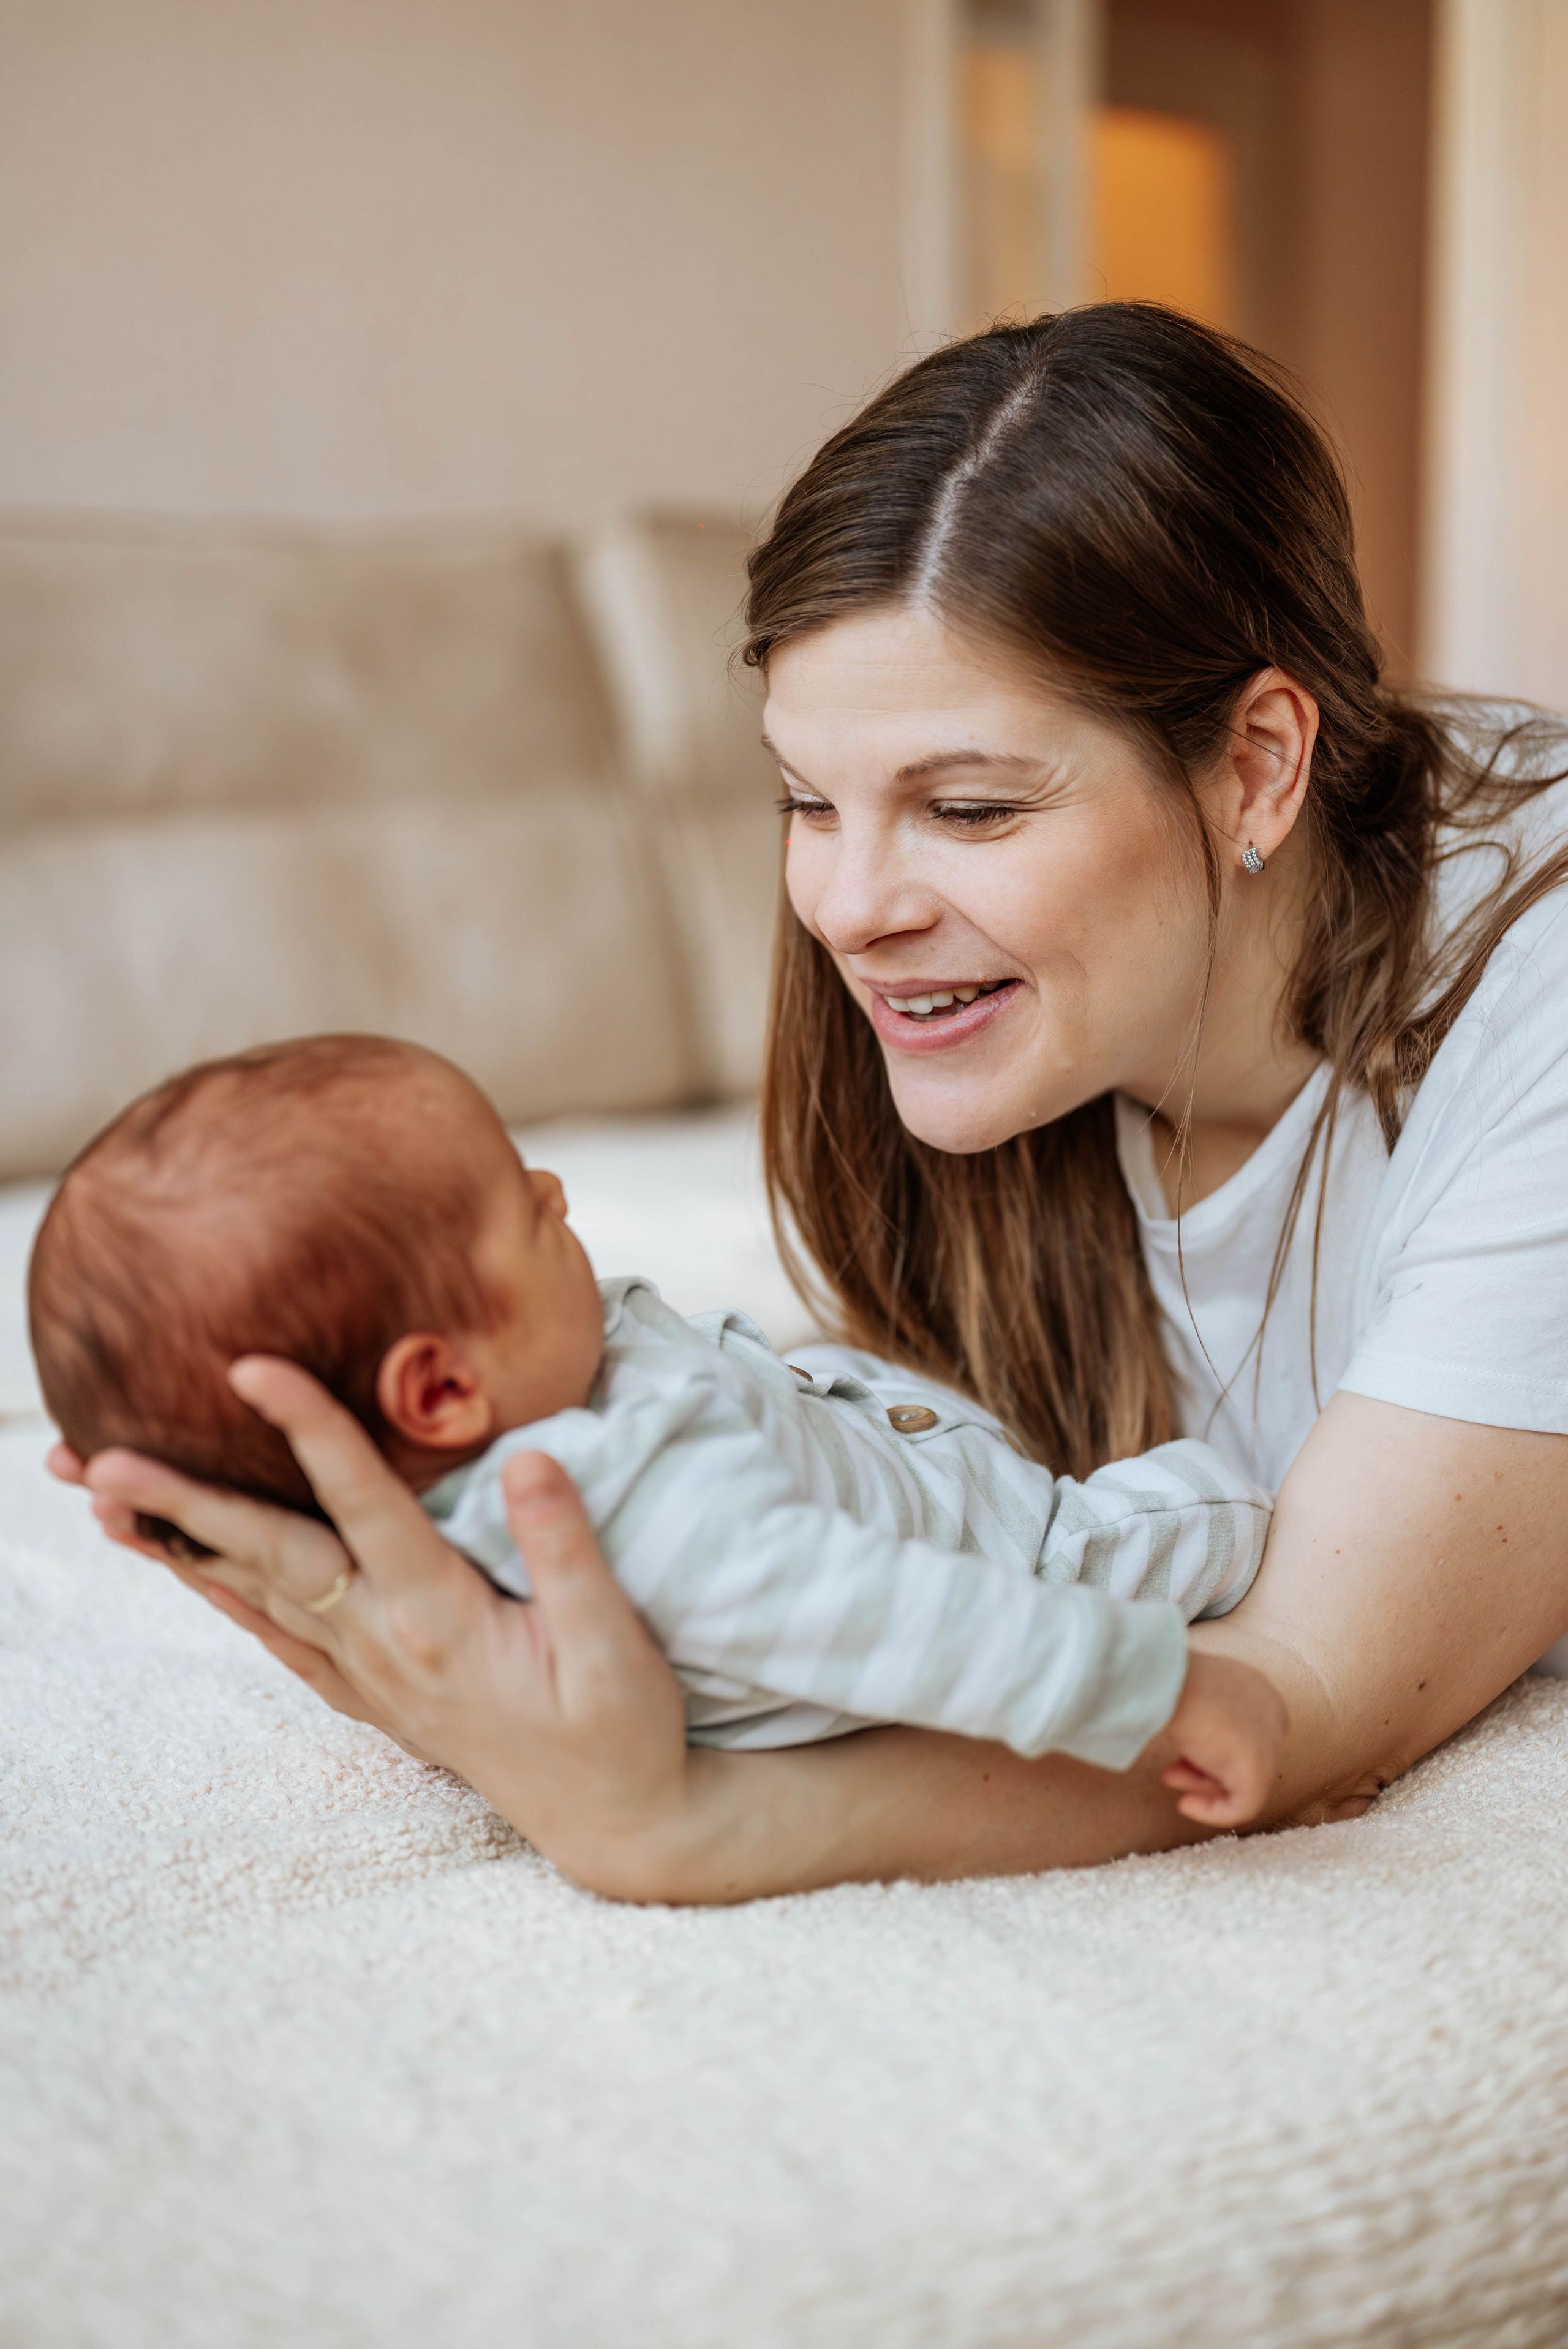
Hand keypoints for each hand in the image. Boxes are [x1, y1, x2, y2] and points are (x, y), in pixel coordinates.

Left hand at [68, 1360, 695, 1892]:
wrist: (613, 1823)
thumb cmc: (623, 1728)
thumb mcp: (615, 1644)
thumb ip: (565, 1548)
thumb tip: (529, 1455)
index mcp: (441, 1620)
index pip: (361, 1504)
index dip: (309, 1430)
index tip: (249, 1367)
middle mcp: (384, 1644)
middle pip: (268, 1555)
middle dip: (180, 1502)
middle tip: (93, 1460)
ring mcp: (369, 1674)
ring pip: (253, 1594)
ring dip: (175, 1542)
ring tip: (98, 1496)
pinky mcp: (371, 1692)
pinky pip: (275, 1634)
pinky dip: (220, 1592)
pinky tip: (181, 1563)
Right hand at [1155, 1649, 1288, 1827]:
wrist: (1170, 1683)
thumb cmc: (1172, 1681)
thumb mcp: (1195, 1694)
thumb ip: (1208, 1717)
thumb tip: (1197, 1742)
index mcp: (1260, 1691)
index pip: (1244, 1734)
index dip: (1210, 1750)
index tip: (1180, 1757)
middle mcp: (1273, 1715)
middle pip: (1242, 1758)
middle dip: (1204, 1769)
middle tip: (1171, 1773)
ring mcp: (1270, 1744)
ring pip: (1242, 1781)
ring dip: (1203, 1785)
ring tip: (1170, 1779)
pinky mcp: (1258, 1771)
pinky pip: (1243, 1805)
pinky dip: (1214, 1812)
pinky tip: (1186, 1805)